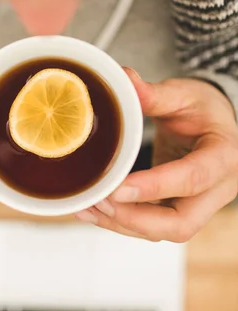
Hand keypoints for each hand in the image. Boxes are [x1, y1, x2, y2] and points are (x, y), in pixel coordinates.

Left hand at [76, 69, 237, 241]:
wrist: (212, 125)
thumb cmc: (202, 109)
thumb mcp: (182, 94)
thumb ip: (154, 94)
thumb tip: (124, 78)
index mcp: (224, 156)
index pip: (193, 178)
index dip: (155, 187)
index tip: (118, 189)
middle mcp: (218, 189)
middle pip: (181, 224)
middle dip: (136, 219)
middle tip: (99, 202)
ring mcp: (201, 206)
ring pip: (164, 232)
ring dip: (123, 224)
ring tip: (87, 207)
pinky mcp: (180, 211)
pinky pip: (153, 227)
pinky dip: (123, 222)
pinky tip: (94, 211)